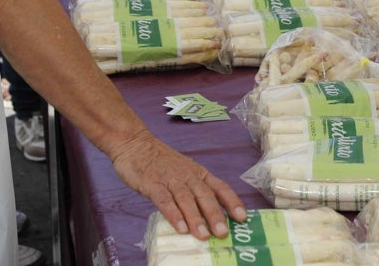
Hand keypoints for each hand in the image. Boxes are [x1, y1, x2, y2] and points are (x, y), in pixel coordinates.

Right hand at [111, 130, 245, 240]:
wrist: (135, 143)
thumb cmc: (161, 163)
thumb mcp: (183, 173)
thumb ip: (195, 191)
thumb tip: (211, 217)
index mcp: (198, 174)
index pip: (220, 187)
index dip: (232, 202)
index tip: (243, 217)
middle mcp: (188, 176)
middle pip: (205, 195)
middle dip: (215, 214)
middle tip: (223, 232)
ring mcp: (170, 179)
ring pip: (186, 199)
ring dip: (196, 218)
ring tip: (203, 235)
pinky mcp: (152, 183)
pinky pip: (165, 200)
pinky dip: (173, 214)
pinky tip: (180, 228)